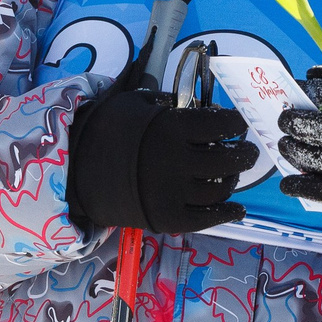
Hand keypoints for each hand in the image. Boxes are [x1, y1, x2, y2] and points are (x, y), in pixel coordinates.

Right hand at [65, 86, 253, 234]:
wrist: (73, 170)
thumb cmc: (103, 131)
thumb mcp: (132, 102)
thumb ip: (166, 103)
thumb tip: (192, 106)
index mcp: (172, 128)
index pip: (220, 124)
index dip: (235, 124)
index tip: (239, 125)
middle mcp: (178, 161)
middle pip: (228, 160)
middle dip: (244, 154)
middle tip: (248, 151)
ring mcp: (174, 193)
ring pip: (220, 190)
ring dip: (233, 181)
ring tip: (233, 174)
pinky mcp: (168, 218)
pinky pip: (207, 219)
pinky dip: (227, 213)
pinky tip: (237, 208)